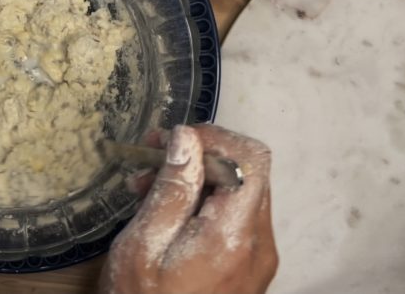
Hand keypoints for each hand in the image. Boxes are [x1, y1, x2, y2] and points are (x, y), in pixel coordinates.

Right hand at [99, 125, 277, 293]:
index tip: (170, 138)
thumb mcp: (144, 245)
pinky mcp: (249, 268)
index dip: (213, 135)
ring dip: (198, 178)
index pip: (251, 158)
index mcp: (235, 233)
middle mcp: (260, 242)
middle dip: (199, 154)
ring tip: (146, 187)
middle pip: (248, 172)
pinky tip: (166, 212)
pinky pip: (234, 219)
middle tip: (149, 156)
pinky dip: (203, 204)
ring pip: (240, 193)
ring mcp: (258, 257)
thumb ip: (171, 190)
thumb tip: (186, 137)